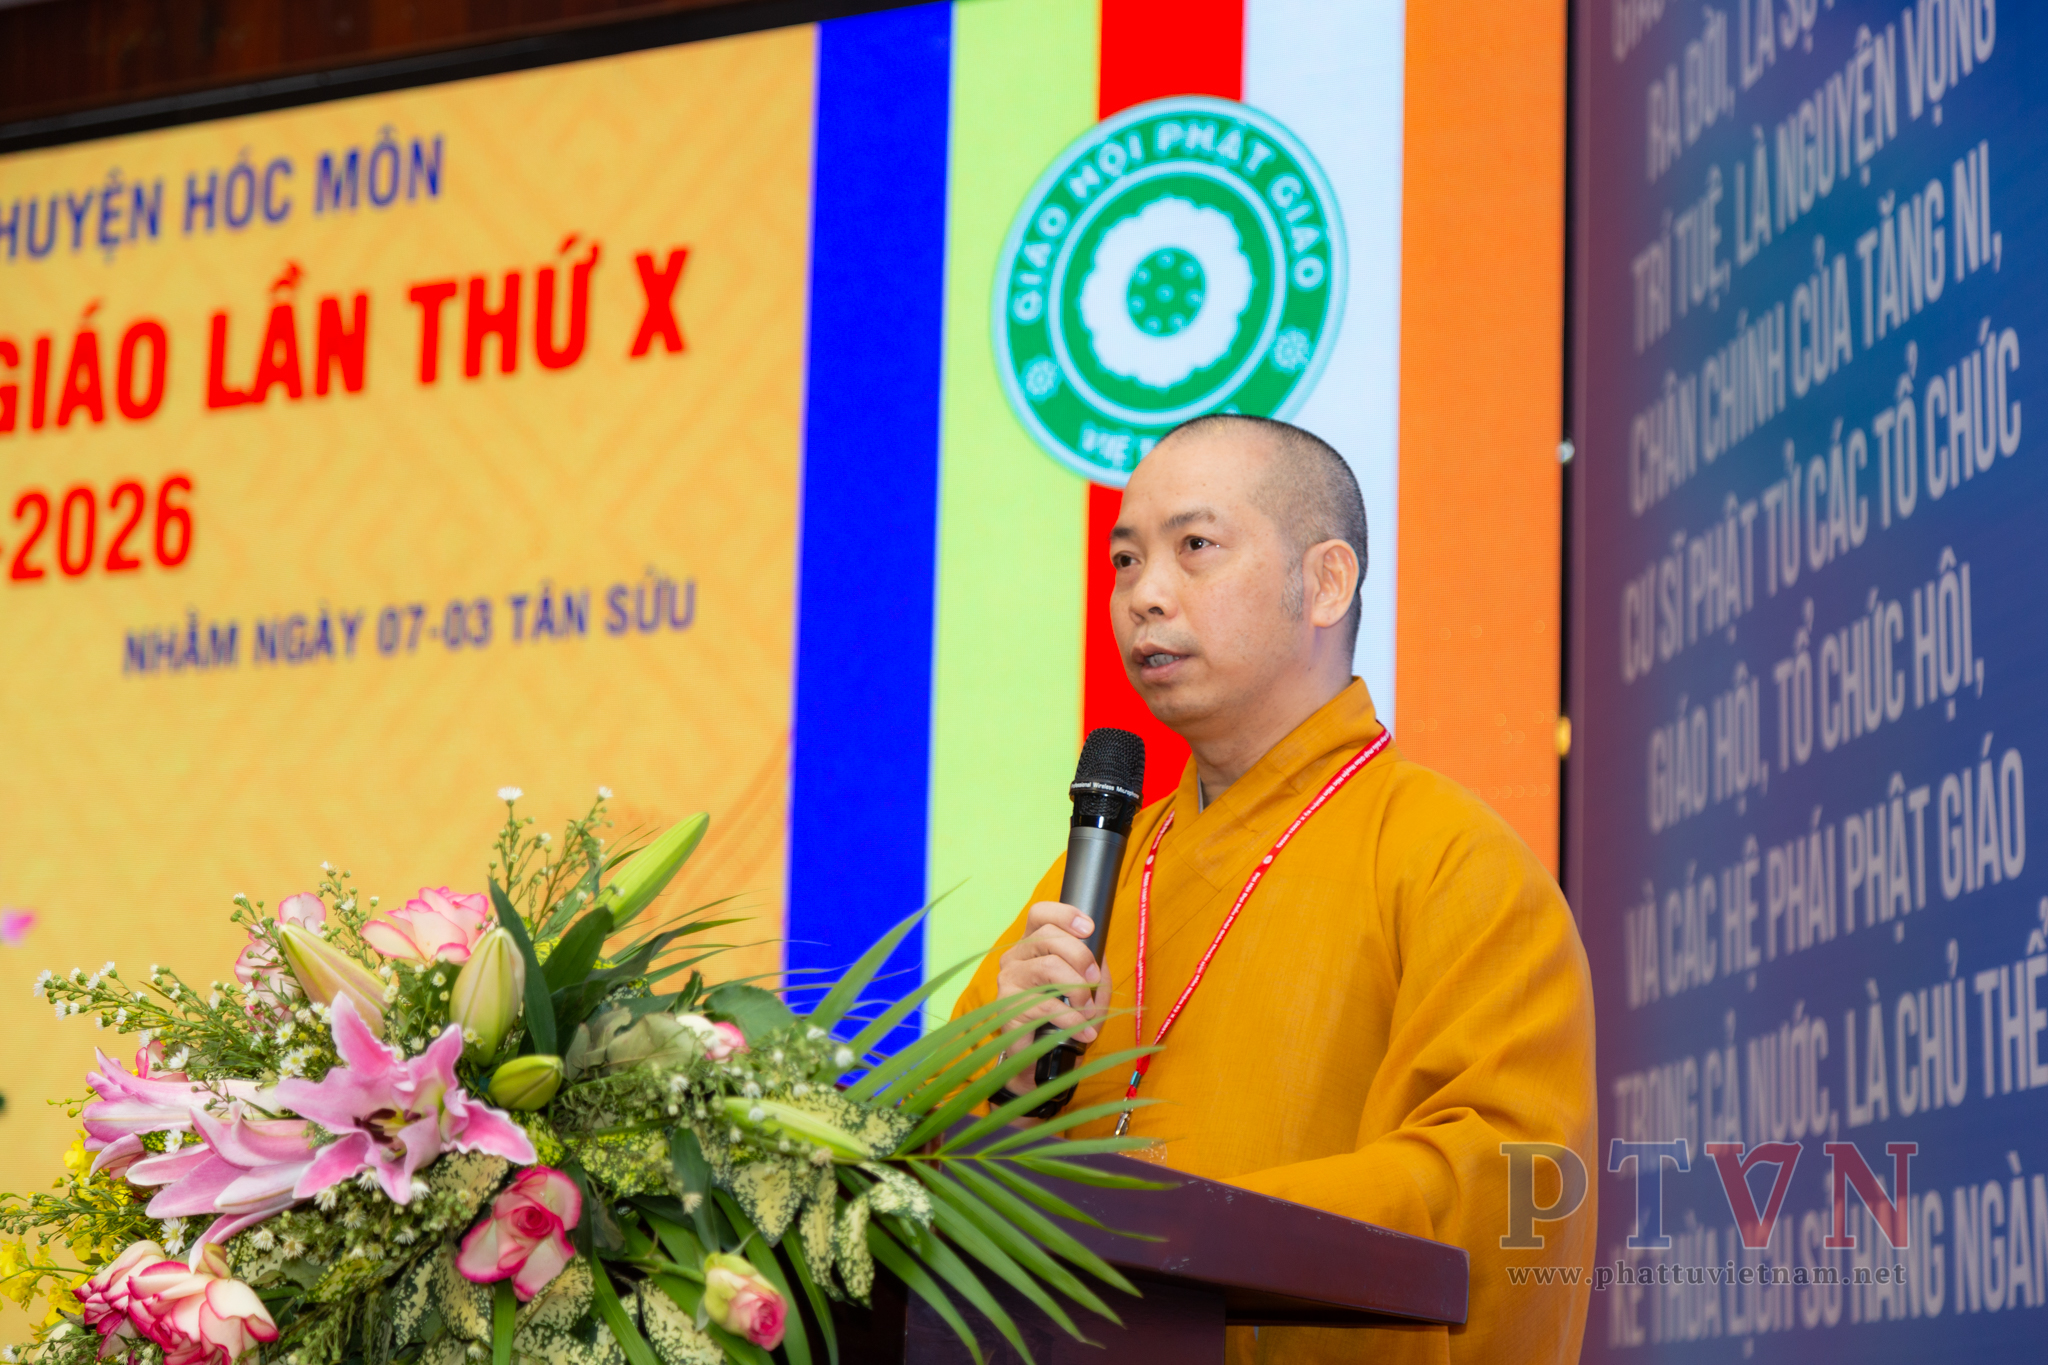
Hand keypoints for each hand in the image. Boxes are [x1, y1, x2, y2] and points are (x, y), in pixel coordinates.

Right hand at [994, 901, 1111, 1097]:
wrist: (1040, 1060)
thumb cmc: (1064, 1019)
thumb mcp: (1087, 990)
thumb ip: (1094, 969)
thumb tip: (1100, 956)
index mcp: (1033, 946)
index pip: (1040, 914)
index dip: (1065, 914)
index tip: (1089, 929)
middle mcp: (1016, 957)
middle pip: (1049, 936)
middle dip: (1082, 958)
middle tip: (1094, 984)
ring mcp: (1009, 980)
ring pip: (1049, 966)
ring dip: (1078, 991)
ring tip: (1088, 1012)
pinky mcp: (1007, 1006)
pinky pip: (1046, 1004)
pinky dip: (1073, 1020)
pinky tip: (1083, 1032)